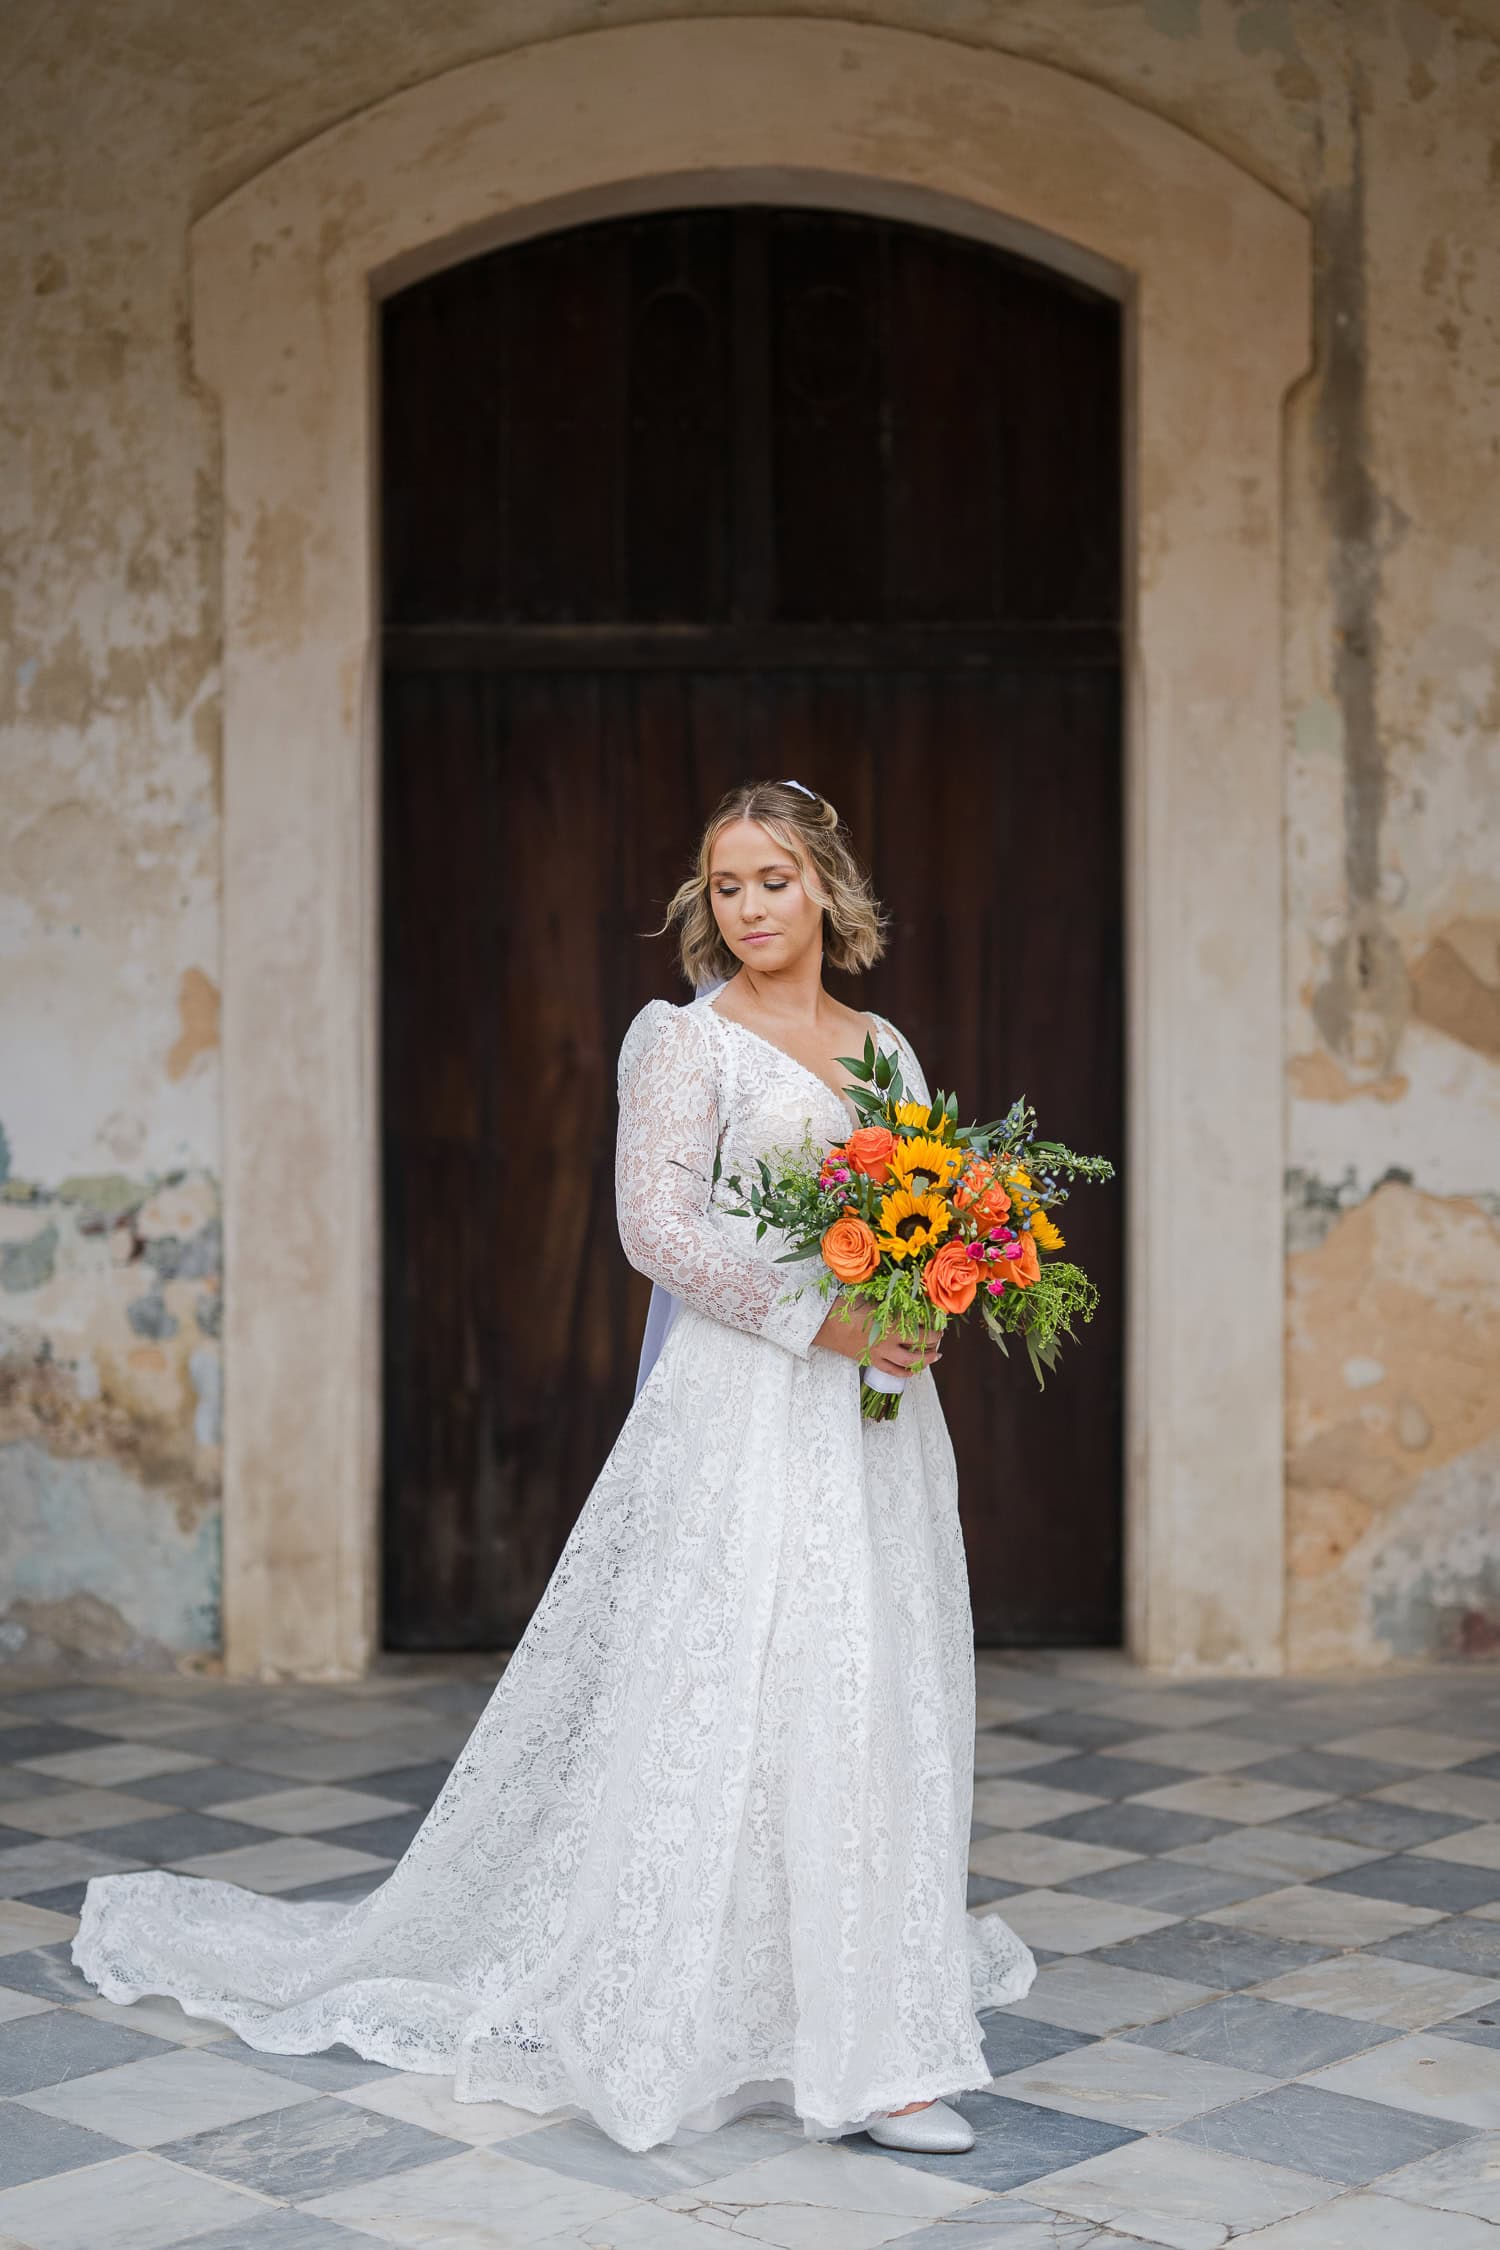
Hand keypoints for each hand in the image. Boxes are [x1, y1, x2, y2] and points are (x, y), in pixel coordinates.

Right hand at [813, 1297, 941, 1374]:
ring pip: (909, 1364)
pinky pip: (893, 1372)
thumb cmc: (845, 1307)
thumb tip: (907, 1301)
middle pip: (920, 1347)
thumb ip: (890, 1303)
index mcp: (891, 1323)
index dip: (934, 1326)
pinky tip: (912, 1370)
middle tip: (939, 1338)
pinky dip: (905, 1373)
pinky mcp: (871, 1361)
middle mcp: (889, 1342)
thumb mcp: (871, 1299)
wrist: (822, 1324)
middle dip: (934, 1343)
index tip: (939, 1321)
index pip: (921, 1327)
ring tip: (933, 1356)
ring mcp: (880, 1354)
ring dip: (925, 1361)